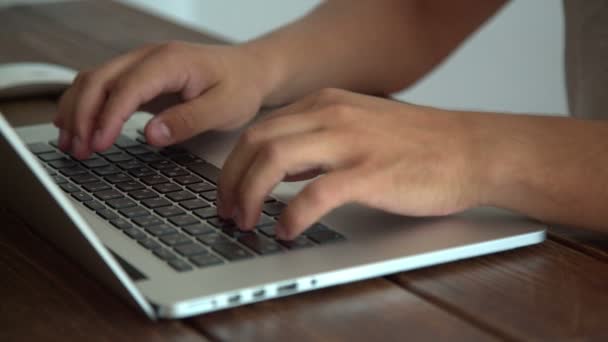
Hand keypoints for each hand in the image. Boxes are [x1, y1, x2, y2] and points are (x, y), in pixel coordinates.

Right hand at [54, 41, 274, 158]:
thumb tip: (151, 136)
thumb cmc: (240, 86)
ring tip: (70, 145)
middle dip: (82, 115)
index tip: (98, 143)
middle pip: (99, 80)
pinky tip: (77, 128)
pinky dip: (84, 106)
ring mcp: (141, 65)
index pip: (127, 87)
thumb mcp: (225, 108)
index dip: (108, 116)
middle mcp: (149, 57)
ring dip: (76, 110)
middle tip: (78, 151)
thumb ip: (188, 120)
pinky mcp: (139, 77)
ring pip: (94, 80)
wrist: (250, 70)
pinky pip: (102, 86)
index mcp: (170, 62)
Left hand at [218, 88, 489, 238]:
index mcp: (325, 104)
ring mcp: (351, 143)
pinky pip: (315, 194)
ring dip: (250, 196)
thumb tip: (280, 170)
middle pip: (256, 142)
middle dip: (231, 181)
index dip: (233, 165)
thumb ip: (317, 142)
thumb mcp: (357, 126)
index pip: (259, 130)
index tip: (227, 191)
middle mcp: (331, 116)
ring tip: (247, 222)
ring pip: (274, 160)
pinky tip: (287, 231)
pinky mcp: (371, 173)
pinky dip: (291, 215)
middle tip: (227, 211)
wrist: (471, 148)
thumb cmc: (418, 144)